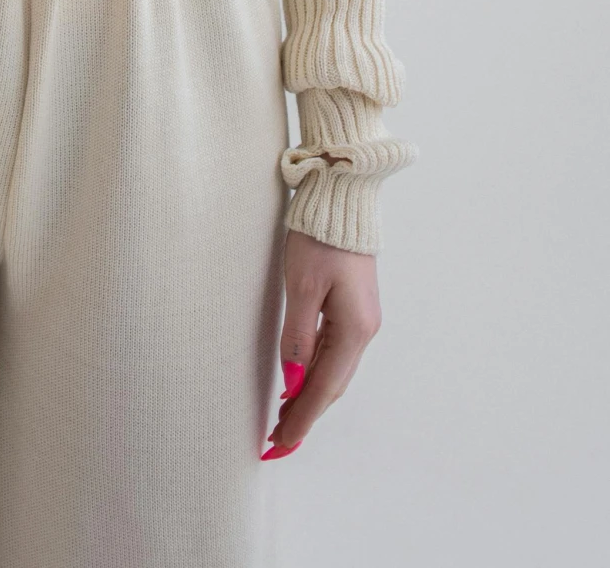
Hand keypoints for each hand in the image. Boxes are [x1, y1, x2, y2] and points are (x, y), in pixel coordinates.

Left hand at [263, 228, 380, 456]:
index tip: (281, 443)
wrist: (343, 198)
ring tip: (285, 420)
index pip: (324, 387)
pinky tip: (300, 381)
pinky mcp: (353, 307)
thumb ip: (297, 336)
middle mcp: (364, 330)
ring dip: (310, 396)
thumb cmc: (320, 237)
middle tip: (279, 442)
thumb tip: (292, 380)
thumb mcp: (302, 287)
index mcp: (354, 329)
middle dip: (305, 414)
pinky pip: (334, 351)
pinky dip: (316, 372)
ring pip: (333, 370)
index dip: (301, 417)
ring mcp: (361, 319)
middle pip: (332, 384)